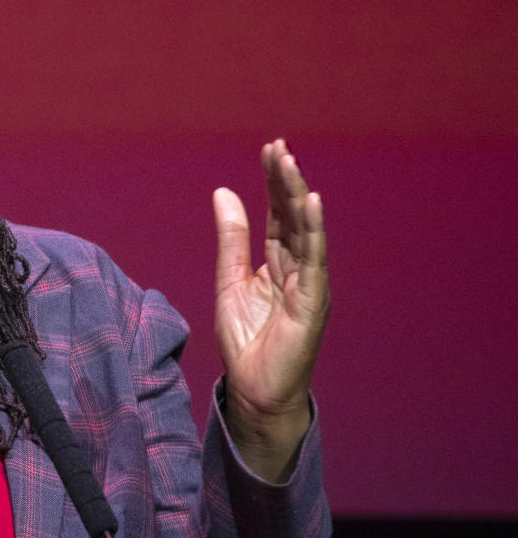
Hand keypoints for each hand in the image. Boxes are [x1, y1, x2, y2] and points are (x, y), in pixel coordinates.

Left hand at [212, 139, 328, 481]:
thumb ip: (230, 240)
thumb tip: (223, 192)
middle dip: (286, 181)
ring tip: (290, 163)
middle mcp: (298, 269)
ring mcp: (309, 285)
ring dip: (299, 197)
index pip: (278, 214)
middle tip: (278, 147)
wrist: (254, 391)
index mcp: (278, 264)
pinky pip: (314, 261)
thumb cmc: (246, 340)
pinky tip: (310, 203)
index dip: (274, 182)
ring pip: (307, 232)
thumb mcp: (229, 281)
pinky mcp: (312, 303)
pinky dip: (313, 231)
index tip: (269, 149)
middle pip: (293, 216)